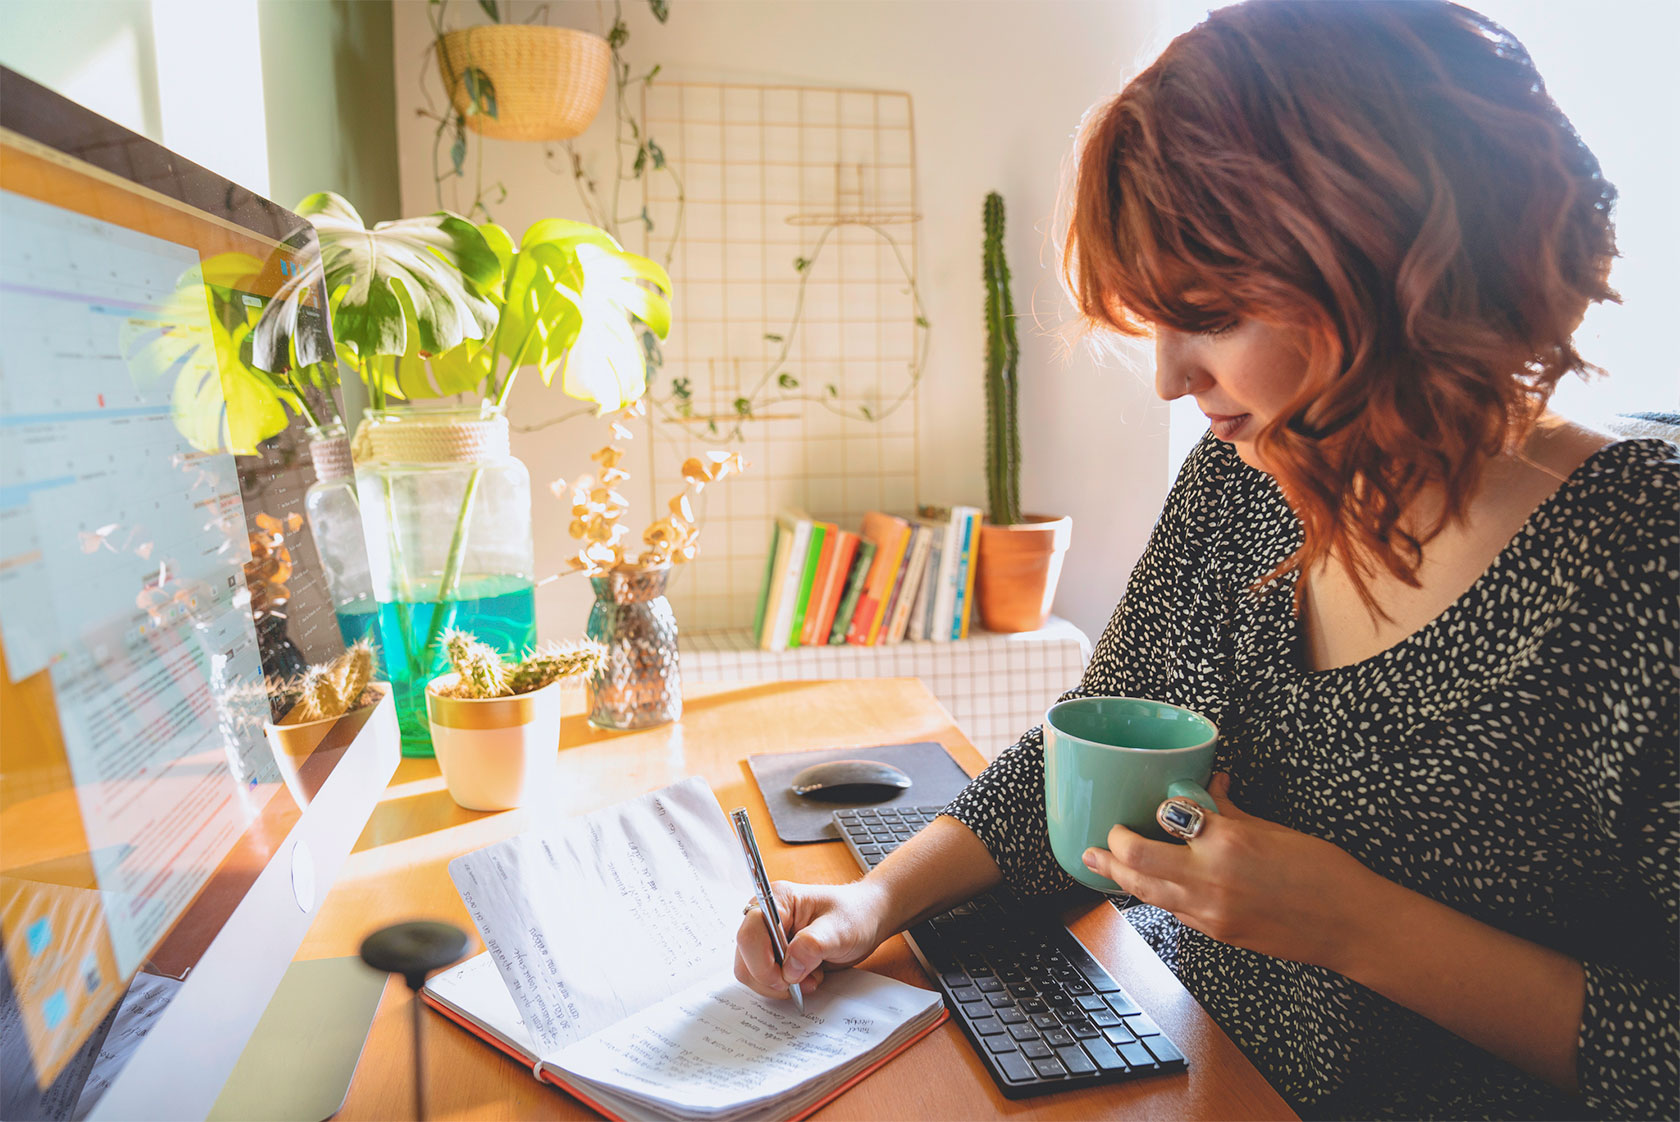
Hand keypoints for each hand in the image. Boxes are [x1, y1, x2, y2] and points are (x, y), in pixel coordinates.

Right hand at [733, 879, 889, 1000]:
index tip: (786, 979)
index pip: (749, 934)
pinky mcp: (773, 953)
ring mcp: (767, 936)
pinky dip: (781, 985)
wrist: (866, 919)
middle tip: (803, 982)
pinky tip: (805, 978)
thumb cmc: (855, 915)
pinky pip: (763, 977)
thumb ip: (813, 945)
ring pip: (750, 972)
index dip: (762, 963)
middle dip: (771, 978)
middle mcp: (765, 917)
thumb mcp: (840, 929)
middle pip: (745, 958)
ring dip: (778, 984)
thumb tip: (789, 968)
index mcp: (777, 900)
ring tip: (809, 979)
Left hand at [1080, 773, 1379, 971]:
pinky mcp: (1217, 933)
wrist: (1351, 924)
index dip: (1154, 809)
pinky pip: (1174, 911)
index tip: (1150, 805)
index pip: (1168, 815)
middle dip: (1112, 847)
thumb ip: (1231, 810)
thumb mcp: (1274, 829)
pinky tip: (1145, 887)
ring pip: (1146, 892)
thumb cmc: (1323, 871)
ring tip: (1098, 863)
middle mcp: (1210, 877)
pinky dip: (1154, 896)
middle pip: (1136, 860)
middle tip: (1101, 838)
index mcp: (1227, 840)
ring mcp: (1211, 911)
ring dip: (1118, 876)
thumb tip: (1210, 786)